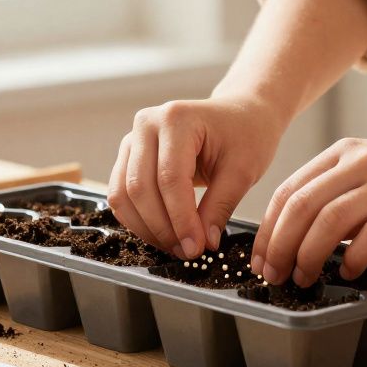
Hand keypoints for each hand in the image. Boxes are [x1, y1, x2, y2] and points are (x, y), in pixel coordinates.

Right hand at [108, 96, 285, 258]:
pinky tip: (163, 233)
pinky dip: (138, 219)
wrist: (240, 114)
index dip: (180, 219)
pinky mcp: (129, 155)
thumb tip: (202, 243)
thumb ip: (220, 207)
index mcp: (176, 119)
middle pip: (140, 188)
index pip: (169, 178)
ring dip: (146, 227)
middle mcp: (147, 125)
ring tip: (176, 246)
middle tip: (187, 251)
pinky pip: (121, 194)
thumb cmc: (245, 134)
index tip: (196, 248)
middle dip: (162, 227)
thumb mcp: (243, 171)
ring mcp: (133, 139)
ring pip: (123, 194)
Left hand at [251, 132, 366, 285]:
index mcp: (345, 153)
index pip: (288, 191)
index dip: (268, 230)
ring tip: (305, 279)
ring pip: (330, 222)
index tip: (260, 260)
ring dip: (310, 256)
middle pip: (301, 207)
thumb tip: (301, 236)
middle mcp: (363, 163)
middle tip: (274, 276)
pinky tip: (350, 271)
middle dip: (279, 247)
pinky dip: (353, 258)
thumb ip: (341, 194)